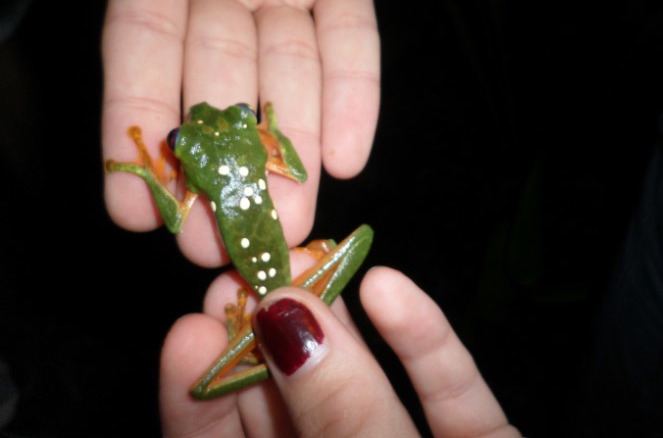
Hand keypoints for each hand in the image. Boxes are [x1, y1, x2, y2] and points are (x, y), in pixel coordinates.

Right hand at [0, 0, 412, 259]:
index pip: (140, 53)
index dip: (135, 128)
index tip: (130, 208)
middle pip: (217, 84)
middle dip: (220, 164)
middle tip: (222, 241)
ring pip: (287, 75)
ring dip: (291, 149)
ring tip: (294, 218)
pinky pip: (352, 40)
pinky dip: (354, 91)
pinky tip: (347, 153)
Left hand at [160, 266, 520, 436]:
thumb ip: (337, 422)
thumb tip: (286, 321)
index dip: (199, 402)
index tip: (188, 331)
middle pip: (294, 409)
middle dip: (272, 339)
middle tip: (251, 270)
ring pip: (369, 392)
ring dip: (340, 326)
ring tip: (307, 262)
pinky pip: (452, 394)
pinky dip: (426, 344)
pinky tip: (390, 287)